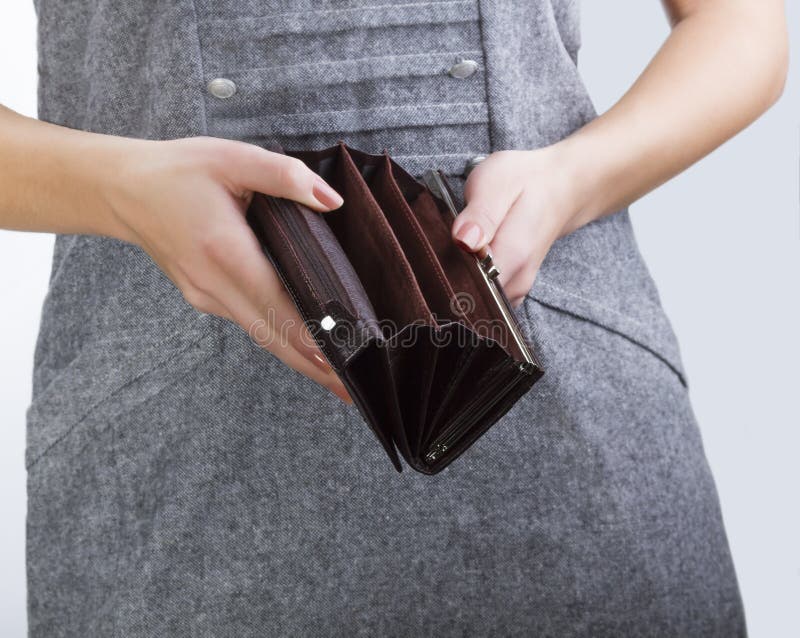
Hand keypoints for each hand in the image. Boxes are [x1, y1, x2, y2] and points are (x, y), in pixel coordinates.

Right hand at [104, 136, 351, 403]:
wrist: (122, 191)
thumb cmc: (179, 171)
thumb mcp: (233, 158)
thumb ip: (285, 176)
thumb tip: (332, 202)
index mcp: (224, 250)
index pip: (277, 303)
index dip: (309, 336)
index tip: (340, 363)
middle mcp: (213, 284)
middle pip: (271, 336)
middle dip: (312, 366)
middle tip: (351, 390)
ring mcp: (206, 297)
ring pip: (261, 335)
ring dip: (298, 358)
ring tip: (337, 378)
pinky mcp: (204, 298)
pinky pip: (249, 322)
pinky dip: (278, 338)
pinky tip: (304, 346)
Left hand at [451, 145, 579, 306]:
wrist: (559, 189)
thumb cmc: (525, 183)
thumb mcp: (498, 183)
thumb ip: (481, 214)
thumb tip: (464, 240)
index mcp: (512, 258)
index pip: (468, 288)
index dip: (443, 276)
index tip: (432, 257)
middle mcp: (515, 282)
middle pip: (467, 300)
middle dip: (445, 281)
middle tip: (438, 250)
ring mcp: (513, 291)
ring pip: (472, 301)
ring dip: (455, 281)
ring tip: (452, 251)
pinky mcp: (509, 292)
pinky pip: (480, 299)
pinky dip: (466, 284)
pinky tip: (462, 261)